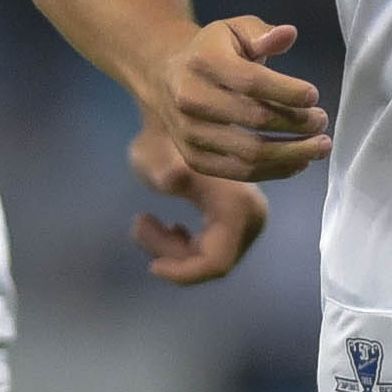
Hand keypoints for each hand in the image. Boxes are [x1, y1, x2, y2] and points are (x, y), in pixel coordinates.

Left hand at [127, 124, 270, 284]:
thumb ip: (161, 170)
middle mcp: (252, 216)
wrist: (174, 118)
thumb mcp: (153, 155)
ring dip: (173, 247)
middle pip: (212, 261)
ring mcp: (248, 217)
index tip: (151, 268)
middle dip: (172, 254)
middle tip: (139, 224)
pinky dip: (186, 243)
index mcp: (237, 207)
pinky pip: (212, 246)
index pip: (216, 263)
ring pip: (210, 255)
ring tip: (143, 220)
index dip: (183, 273)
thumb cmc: (158, 137)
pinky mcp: (239, 217)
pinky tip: (169, 226)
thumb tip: (173, 176)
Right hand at [142, 15, 328, 181]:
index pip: (252, 82)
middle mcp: (190, 99)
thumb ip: (262, 33)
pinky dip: (275, 171)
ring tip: (320, 146)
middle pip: (255, 119)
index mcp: (202, 62)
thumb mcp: (234, 29)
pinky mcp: (193, 158)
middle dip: (297, 123)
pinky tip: (299, 162)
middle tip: (322, 121)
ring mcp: (189, 132)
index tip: (314, 95)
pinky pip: (241, 172)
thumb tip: (288, 34)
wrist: (166, 75)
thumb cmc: (214, 51)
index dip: (288, 92)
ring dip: (293, 154)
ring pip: (250, 153)